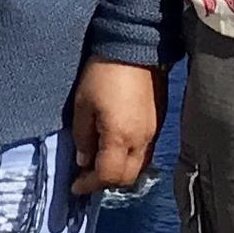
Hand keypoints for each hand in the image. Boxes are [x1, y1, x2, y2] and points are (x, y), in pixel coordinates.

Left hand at [66, 59, 162, 200]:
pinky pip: (146, 152)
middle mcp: (141, 141)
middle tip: (87, 176)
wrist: (135, 47)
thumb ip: (82, 137)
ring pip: (139, 167)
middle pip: (126, 178)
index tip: (75, 185)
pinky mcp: (158, 123)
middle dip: (105, 182)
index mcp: (120, 137)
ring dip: (119, 171)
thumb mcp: (82, 105)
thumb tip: (84, 161)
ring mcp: (153, 133)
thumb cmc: (103, 73)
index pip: (107, 176)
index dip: (89, 185)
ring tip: (101, 162)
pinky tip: (116, 147)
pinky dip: (130, 158)